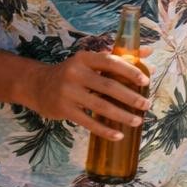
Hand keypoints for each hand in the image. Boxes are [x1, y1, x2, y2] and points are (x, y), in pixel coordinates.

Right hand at [21, 51, 150, 139]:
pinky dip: (104, 130)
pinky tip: (118, 135)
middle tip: (146, 105)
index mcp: (84, 58)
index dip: (130, 71)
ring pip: (100, 106)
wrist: (37, 85)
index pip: (111, 62)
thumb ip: (119, 56)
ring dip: (122, 115)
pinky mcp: (63, 109)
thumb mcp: (91, 61)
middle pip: (108, 86)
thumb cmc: (73, 73)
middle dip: (131, 97)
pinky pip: (88, 122)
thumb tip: (149, 51)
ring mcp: (67, 92)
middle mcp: (74, 73)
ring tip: (137, 121)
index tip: (146, 81)